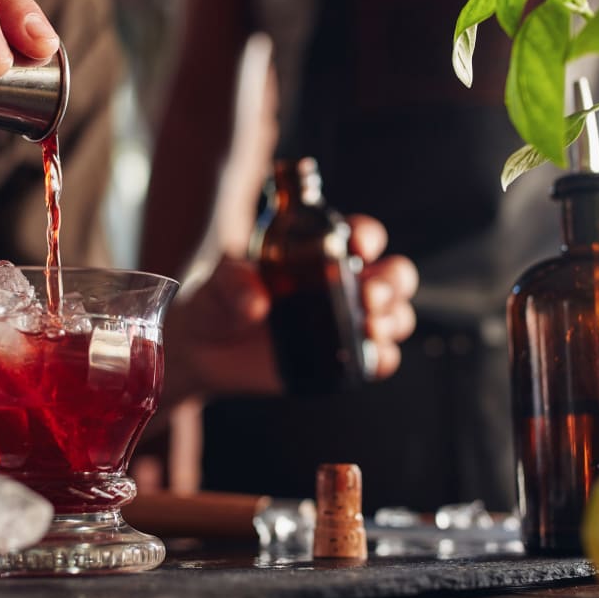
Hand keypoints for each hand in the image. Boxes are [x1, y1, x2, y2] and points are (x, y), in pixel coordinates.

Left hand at [161, 215, 417, 405]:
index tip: (357, 243)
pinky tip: (369, 357)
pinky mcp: (341, 361)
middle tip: (368, 294)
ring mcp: (345, 324)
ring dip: (392, 319)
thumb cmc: (216, 301)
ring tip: (369, 325)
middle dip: (391, 282)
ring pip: (395, 316)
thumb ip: (232, 283)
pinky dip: (382, 358)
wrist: (203, 349)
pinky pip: (378, 360)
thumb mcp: (216, 283)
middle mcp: (341, 285)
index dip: (367, 236)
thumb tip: (255, 302)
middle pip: (393, 275)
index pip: (361, 236)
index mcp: (319, 252)